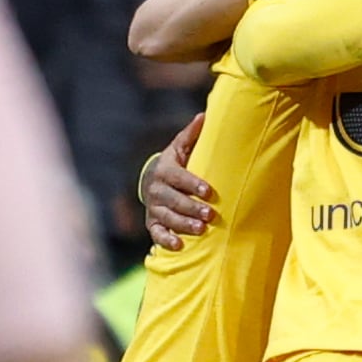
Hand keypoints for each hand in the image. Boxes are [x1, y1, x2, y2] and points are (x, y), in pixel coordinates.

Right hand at [138, 118, 212, 247]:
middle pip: (173, 200)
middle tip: (209, 215)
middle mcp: (156, 190)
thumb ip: (191, 135)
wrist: (152, 181)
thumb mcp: (180, 148)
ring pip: (167, 217)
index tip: (208, 191)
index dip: (192, 184)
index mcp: (164, 170)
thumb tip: (205, 116)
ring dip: (183, 224)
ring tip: (200, 229)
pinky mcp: (152, 223)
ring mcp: (154, 207)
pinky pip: (157, 233)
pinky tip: (179, 245)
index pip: (178, 178)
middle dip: (191, 207)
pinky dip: (166, 240)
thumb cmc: (175, 165)